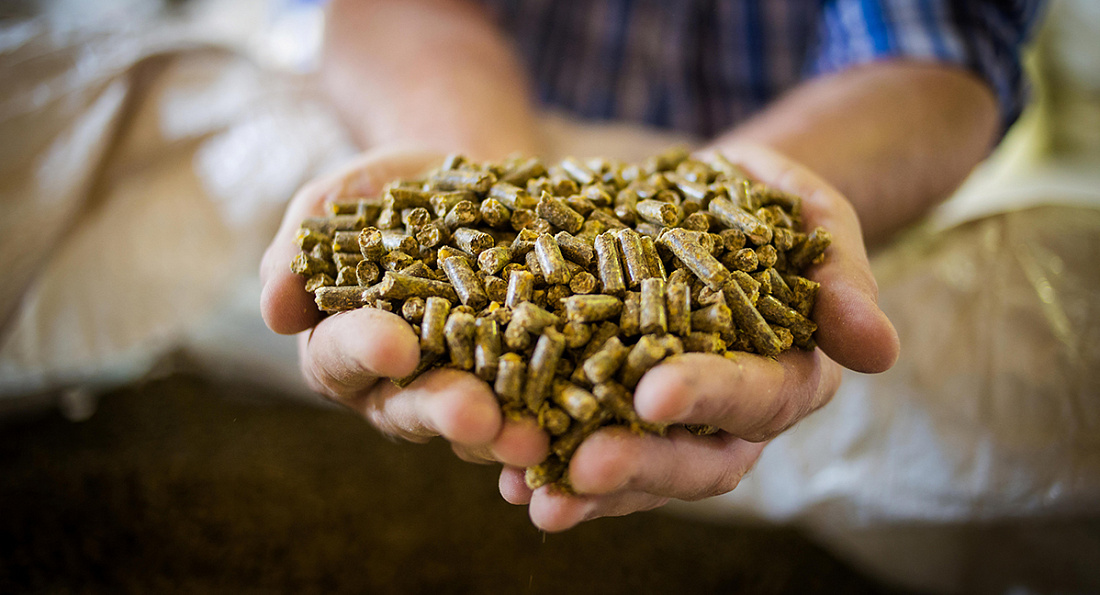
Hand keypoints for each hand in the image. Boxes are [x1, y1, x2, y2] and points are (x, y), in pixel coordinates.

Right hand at [260, 146, 547, 466]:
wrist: (473, 183)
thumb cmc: (392, 192)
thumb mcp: (340, 200)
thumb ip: (302, 250)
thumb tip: (274, 310)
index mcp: (343, 347)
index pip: (343, 355)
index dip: (367, 351)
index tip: (395, 344)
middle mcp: (400, 385)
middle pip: (415, 407)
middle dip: (444, 411)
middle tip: (474, 414)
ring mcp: (467, 389)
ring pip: (482, 424)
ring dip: (507, 433)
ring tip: (535, 436)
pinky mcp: (527, 383)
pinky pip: (540, 408)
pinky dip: (560, 419)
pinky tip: (584, 422)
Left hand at [498, 144, 900, 531]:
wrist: (703, 199)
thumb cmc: (765, 202)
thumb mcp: (809, 212)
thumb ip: (841, 271)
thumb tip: (878, 350)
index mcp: (789, 372)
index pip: (758, 394)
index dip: (711, 396)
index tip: (656, 392)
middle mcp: (731, 416)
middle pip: (696, 459)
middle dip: (641, 464)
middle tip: (583, 466)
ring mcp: (670, 422)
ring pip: (637, 470)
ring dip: (585, 488)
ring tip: (528, 494)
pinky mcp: (611, 409)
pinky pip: (582, 445)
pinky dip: (547, 461)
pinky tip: (500, 476)